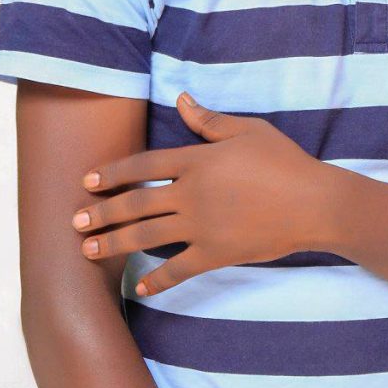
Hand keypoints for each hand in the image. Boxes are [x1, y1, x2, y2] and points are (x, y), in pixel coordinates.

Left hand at [71, 92, 340, 296]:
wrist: (313, 202)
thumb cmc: (283, 160)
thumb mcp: (247, 130)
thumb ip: (209, 120)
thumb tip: (182, 99)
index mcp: (197, 160)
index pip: (145, 165)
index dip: (114, 172)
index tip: (89, 180)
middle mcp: (192, 193)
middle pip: (137, 202)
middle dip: (103, 212)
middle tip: (75, 221)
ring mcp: (202, 226)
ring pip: (147, 236)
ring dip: (114, 243)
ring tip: (88, 250)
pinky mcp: (216, 253)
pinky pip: (178, 269)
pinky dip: (157, 280)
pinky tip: (139, 287)